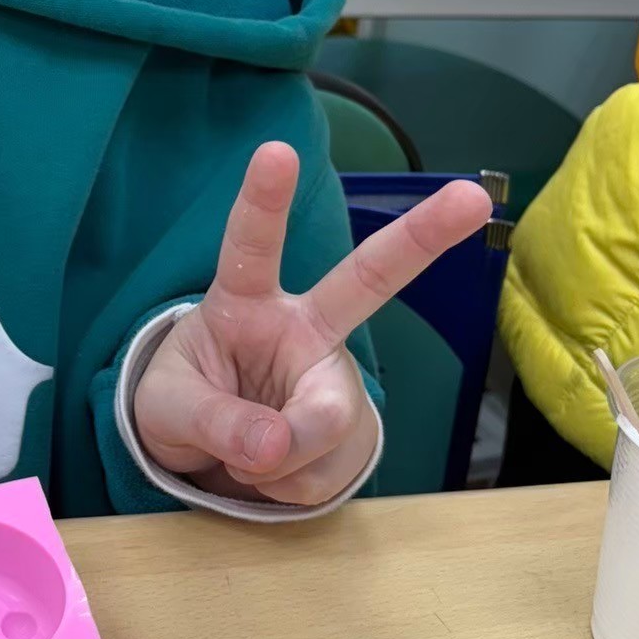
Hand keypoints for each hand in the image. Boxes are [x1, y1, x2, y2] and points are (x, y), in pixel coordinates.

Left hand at [133, 142, 494, 507]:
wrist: (205, 458)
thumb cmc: (181, 402)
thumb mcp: (167, 409)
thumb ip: (214, 422)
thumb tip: (275, 448)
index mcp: (244, 302)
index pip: (251, 246)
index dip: (264, 201)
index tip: (277, 150)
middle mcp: (302, 327)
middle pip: (368, 278)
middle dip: (422, 236)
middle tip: (471, 199)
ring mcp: (333, 376)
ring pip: (329, 422)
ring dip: (278, 459)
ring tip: (243, 456)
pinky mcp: (350, 429)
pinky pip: (325, 473)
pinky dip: (288, 487)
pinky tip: (272, 470)